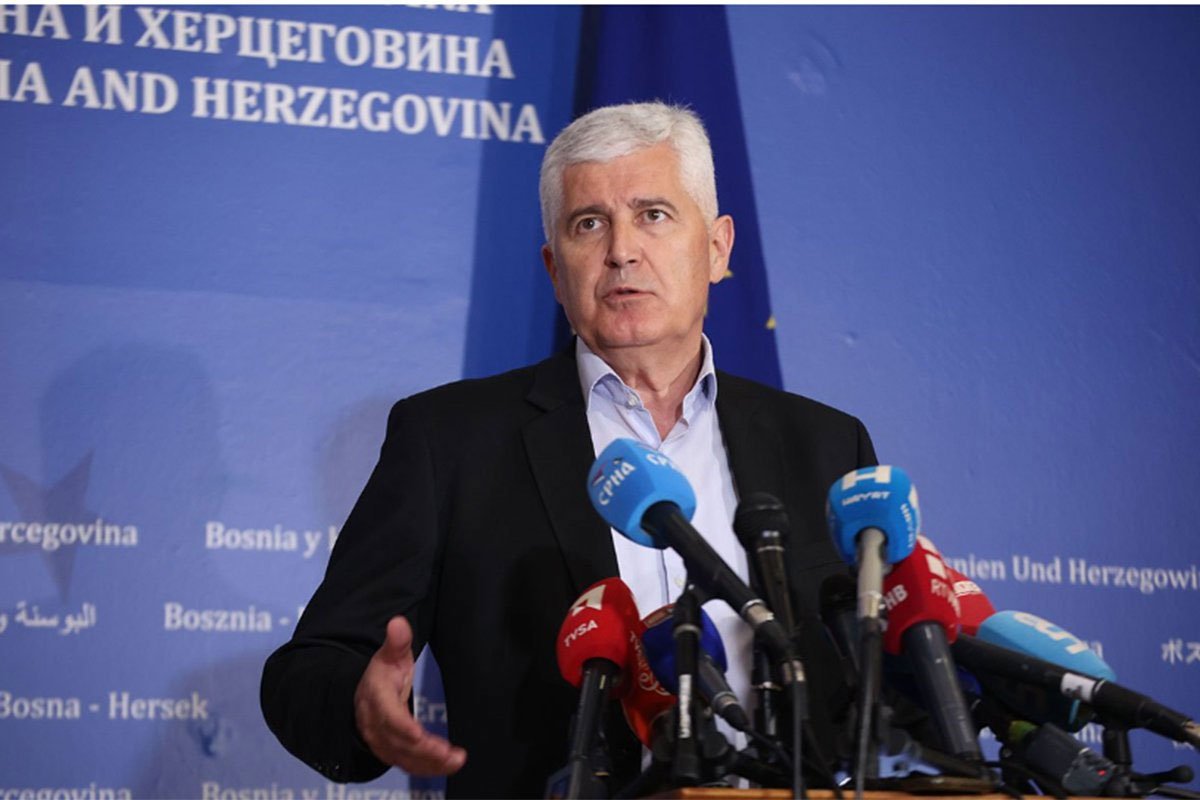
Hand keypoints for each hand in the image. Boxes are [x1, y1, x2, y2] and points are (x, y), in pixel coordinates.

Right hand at [354, 616, 466, 775]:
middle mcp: (376, 725)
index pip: (388, 717)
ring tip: (456, 761)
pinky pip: (408, 764)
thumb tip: (398, 622)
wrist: (362, 695)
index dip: (404, 727)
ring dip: (430, 763)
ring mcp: (382, 742)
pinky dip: (427, 768)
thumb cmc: (382, 674)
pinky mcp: (391, 752)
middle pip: (399, 742)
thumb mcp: (389, 655)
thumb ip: (397, 641)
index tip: (421, 735)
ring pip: (404, 758)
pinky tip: (448, 765)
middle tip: (452, 754)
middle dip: (425, 751)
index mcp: (376, 699)